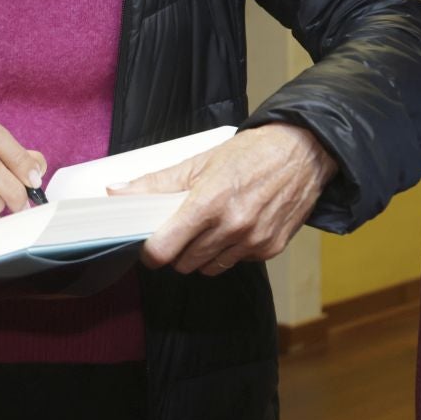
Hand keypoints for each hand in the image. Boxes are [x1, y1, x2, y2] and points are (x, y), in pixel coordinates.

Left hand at [111, 123, 337, 275]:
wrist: (303, 151)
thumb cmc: (251, 153)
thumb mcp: (200, 162)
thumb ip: (156, 183)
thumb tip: (116, 193)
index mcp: (209, 202)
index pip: (164, 249)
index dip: (151, 251)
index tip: (151, 244)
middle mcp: (232, 226)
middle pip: (183, 263)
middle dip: (178, 250)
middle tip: (184, 228)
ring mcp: (253, 241)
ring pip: (208, 268)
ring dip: (203, 254)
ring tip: (212, 226)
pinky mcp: (270, 249)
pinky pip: (236, 262)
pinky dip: (230, 251)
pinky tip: (238, 226)